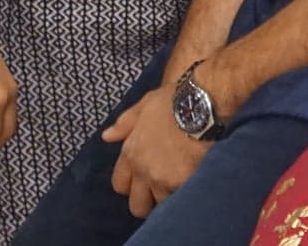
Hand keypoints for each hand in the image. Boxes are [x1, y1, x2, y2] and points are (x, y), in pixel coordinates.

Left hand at [101, 83, 206, 217]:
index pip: (120, 185)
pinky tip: (194, 184)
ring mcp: (163, 180)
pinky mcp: (184, 183)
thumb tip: (106, 136)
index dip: (130, 185)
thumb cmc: (173, 101)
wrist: (200, 104)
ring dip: (169, 197)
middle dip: (147, 202)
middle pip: (137, 205)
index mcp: (132, 154)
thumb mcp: (145, 105)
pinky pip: (182, 199)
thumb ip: (125, 123)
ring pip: (161, 205)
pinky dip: (186, 194)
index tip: (142, 180)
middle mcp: (144, 171)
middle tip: (160, 191)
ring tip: (180, 185)